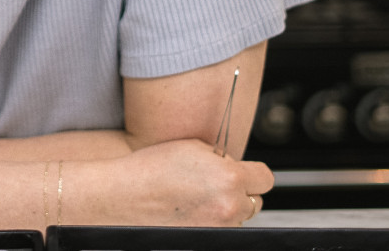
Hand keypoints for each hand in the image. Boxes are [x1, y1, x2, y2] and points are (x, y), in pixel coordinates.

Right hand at [106, 138, 272, 225]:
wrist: (122, 197)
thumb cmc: (150, 170)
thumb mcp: (193, 148)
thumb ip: (222, 158)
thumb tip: (235, 166)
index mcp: (229, 178)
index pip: (265, 178)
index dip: (253, 172)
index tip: (243, 171)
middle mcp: (229, 207)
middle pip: (256, 201)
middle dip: (240, 191)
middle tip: (213, 184)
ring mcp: (219, 230)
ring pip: (238, 218)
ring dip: (226, 209)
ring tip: (195, 199)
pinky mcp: (207, 241)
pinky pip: (222, 230)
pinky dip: (212, 223)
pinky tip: (190, 212)